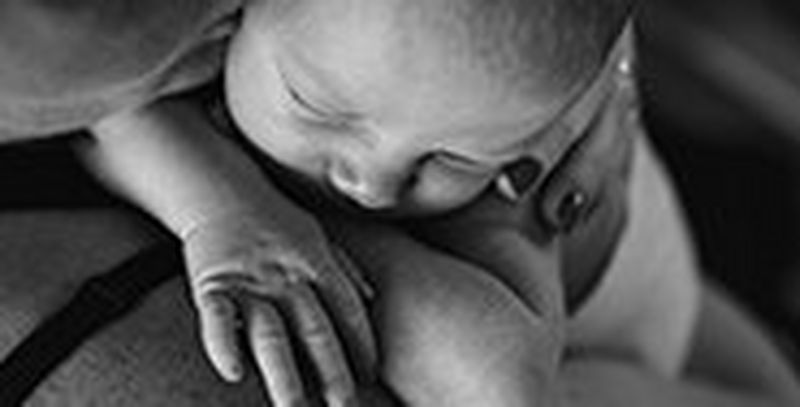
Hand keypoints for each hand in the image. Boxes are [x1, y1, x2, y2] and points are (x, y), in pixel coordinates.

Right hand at [182, 209, 375, 406]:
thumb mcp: (318, 234)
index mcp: (317, 265)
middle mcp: (288, 277)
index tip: (372, 377)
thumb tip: (371, 296)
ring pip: (271, 333)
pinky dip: (224, 344)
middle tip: (344, 405)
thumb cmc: (275, 216)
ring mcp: (250, 282)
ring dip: (284, 373)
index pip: (347, 310)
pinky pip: (218, 317)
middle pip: (315, 329)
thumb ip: (344, 267)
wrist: (221, 188)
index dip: (361, 344)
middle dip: (332, 371)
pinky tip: (233, 373)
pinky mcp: (212, 284)